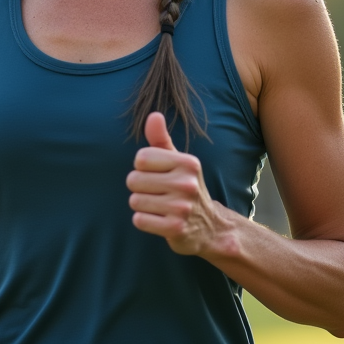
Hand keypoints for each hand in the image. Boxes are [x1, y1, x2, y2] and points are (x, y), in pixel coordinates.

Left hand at [127, 111, 225, 255]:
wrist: (209, 226)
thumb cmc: (185, 187)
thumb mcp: (176, 161)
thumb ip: (160, 139)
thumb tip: (153, 115)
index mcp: (187, 163)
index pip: (141, 158)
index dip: (143, 168)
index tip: (158, 174)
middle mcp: (187, 184)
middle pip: (134, 180)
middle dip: (140, 188)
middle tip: (158, 193)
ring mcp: (182, 208)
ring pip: (135, 201)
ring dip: (142, 206)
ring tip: (160, 207)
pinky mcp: (175, 229)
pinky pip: (139, 220)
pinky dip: (144, 221)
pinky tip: (160, 220)